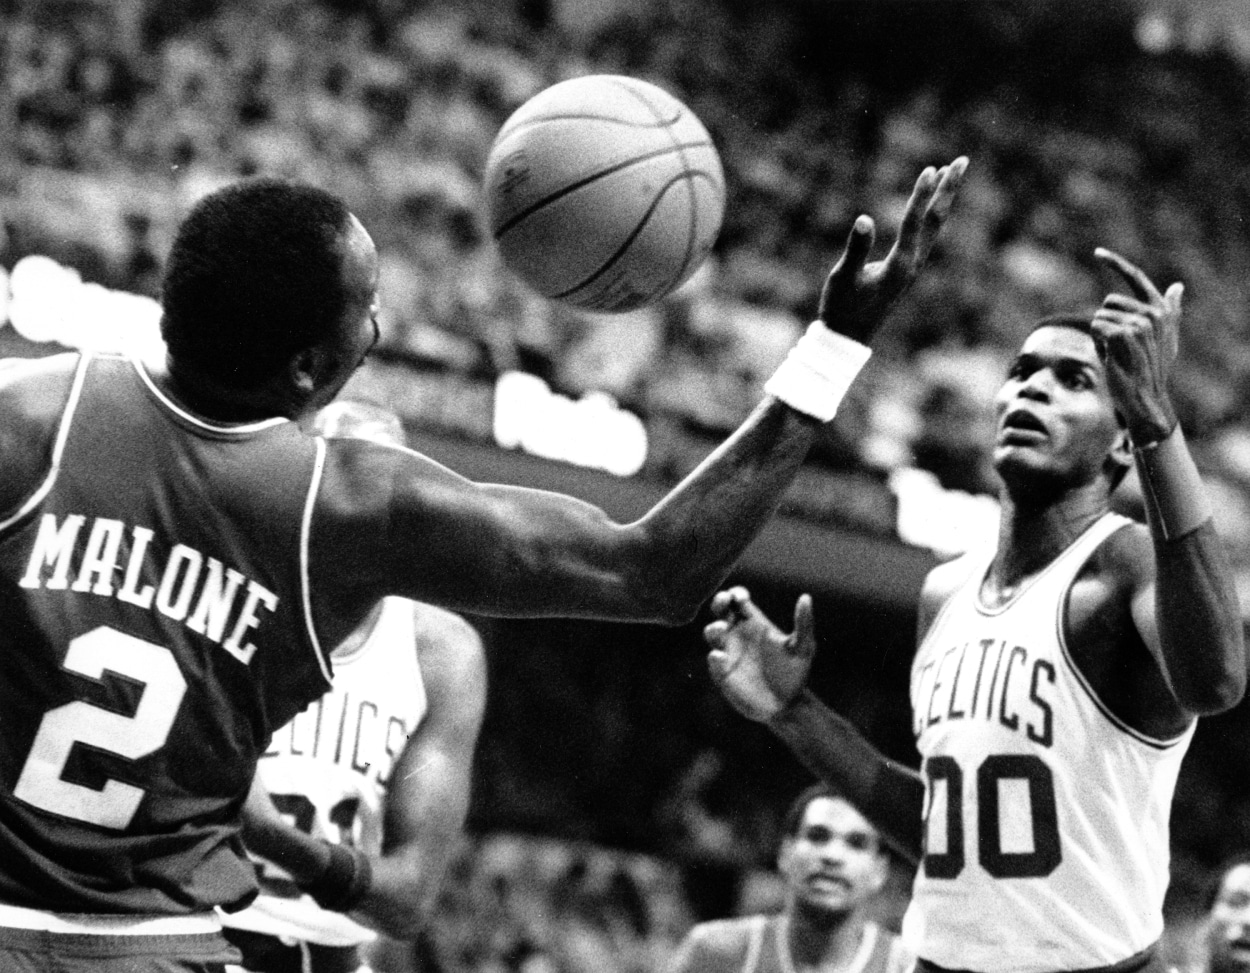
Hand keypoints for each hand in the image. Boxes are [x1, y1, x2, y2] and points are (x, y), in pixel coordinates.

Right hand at [703, 587, 815, 722]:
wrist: (788, 705)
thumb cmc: (795, 672)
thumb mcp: (803, 647)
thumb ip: (803, 622)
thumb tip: (806, 597)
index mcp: (754, 623)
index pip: (738, 600)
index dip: (736, 593)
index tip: (742, 598)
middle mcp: (738, 634)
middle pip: (720, 610)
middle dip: (719, 602)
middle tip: (725, 600)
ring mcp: (729, 652)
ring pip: (712, 633)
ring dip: (714, 628)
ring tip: (722, 628)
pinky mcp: (723, 673)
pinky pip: (714, 661)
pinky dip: (715, 657)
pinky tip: (722, 656)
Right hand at [817, 156, 968, 341]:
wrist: (848, 337)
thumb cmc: (842, 308)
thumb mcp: (843, 277)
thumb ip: (856, 249)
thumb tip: (865, 220)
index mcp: (899, 265)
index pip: (914, 222)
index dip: (922, 195)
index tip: (931, 169)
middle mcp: (911, 264)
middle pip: (935, 220)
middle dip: (947, 190)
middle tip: (962, 161)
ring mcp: (911, 267)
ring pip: (932, 227)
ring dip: (941, 199)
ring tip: (949, 173)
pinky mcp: (905, 270)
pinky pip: (923, 235)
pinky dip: (929, 214)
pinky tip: (929, 206)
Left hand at [1092, 247, 1181, 444]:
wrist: (1145, 395)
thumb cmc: (1150, 367)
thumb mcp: (1164, 336)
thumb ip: (1170, 309)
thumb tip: (1177, 286)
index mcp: (1161, 309)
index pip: (1136, 277)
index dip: (1116, 262)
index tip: (1097, 252)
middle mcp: (1154, 312)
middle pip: (1109, 301)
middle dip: (1106, 321)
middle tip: (1119, 345)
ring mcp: (1140, 323)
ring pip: (1101, 315)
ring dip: (1101, 334)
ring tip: (1117, 352)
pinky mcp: (1123, 334)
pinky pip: (1095, 325)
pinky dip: (1096, 341)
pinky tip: (1109, 355)